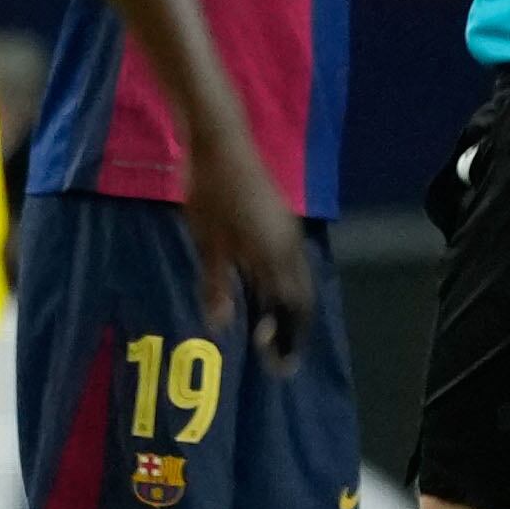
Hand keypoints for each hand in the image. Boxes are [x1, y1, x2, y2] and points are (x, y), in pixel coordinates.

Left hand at [180, 113, 316, 372]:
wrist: (222, 141)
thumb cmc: (210, 190)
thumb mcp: (207, 240)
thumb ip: (215, 283)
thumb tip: (220, 324)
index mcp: (275, 254)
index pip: (291, 308)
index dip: (286, 339)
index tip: (278, 367)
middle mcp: (291, 246)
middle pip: (302, 298)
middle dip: (293, 330)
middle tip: (280, 360)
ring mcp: (290, 233)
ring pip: (300, 282)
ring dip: (291, 311)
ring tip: (276, 336)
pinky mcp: (283, 223)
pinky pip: (293, 266)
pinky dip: (287, 289)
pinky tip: (269, 298)